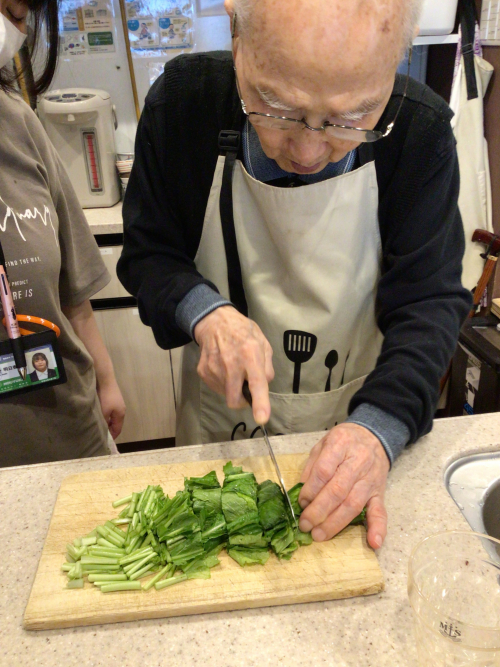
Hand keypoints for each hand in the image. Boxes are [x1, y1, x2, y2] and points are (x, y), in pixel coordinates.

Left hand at [97, 379, 125, 439]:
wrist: (106, 380)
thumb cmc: (106, 397)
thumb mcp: (104, 412)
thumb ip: (104, 422)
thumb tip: (103, 429)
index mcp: (121, 415)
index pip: (118, 430)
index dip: (112, 436)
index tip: (105, 441)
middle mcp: (121, 410)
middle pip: (116, 424)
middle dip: (109, 429)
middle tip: (100, 433)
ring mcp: (118, 404)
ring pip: (113, 417)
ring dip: (107, 422)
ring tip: (98, 425)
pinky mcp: (114, 399)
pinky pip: (110, 411)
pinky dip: (106, 415)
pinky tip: (99, 414)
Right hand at [193, 306, 273, 424]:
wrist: (215, 322)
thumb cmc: (243, 332)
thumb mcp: (263, 343)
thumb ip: (267, 366)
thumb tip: (265, 385)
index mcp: (250, 354)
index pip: (256, 382)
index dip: (260, 402)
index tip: (261, 418)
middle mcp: (231, 363)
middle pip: (234, 400)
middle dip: (242, 401)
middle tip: (245, 388)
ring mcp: (214, 368)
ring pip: (225, 395)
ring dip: (232, 388)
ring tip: (233, 369)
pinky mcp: (203, 371)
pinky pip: (216, 388)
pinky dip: (223, 383)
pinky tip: (223, 368)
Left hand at [298, 423, 389, 549]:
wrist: (373, 436)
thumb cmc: (344, 442)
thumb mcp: (323, 443)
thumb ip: (312, 465)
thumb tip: (301, 490)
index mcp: (341, 444)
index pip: (324, 470)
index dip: (311, 489)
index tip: (301, 502)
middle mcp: (358, 461)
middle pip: (338, 490)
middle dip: (319, 511)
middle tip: (305, 524)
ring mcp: (370, 479)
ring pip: (353, 504)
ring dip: (335, 523)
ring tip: (319, 534)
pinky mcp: (380, 492)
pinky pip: (380, 511)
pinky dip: (378, 528)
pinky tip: (373, 542)